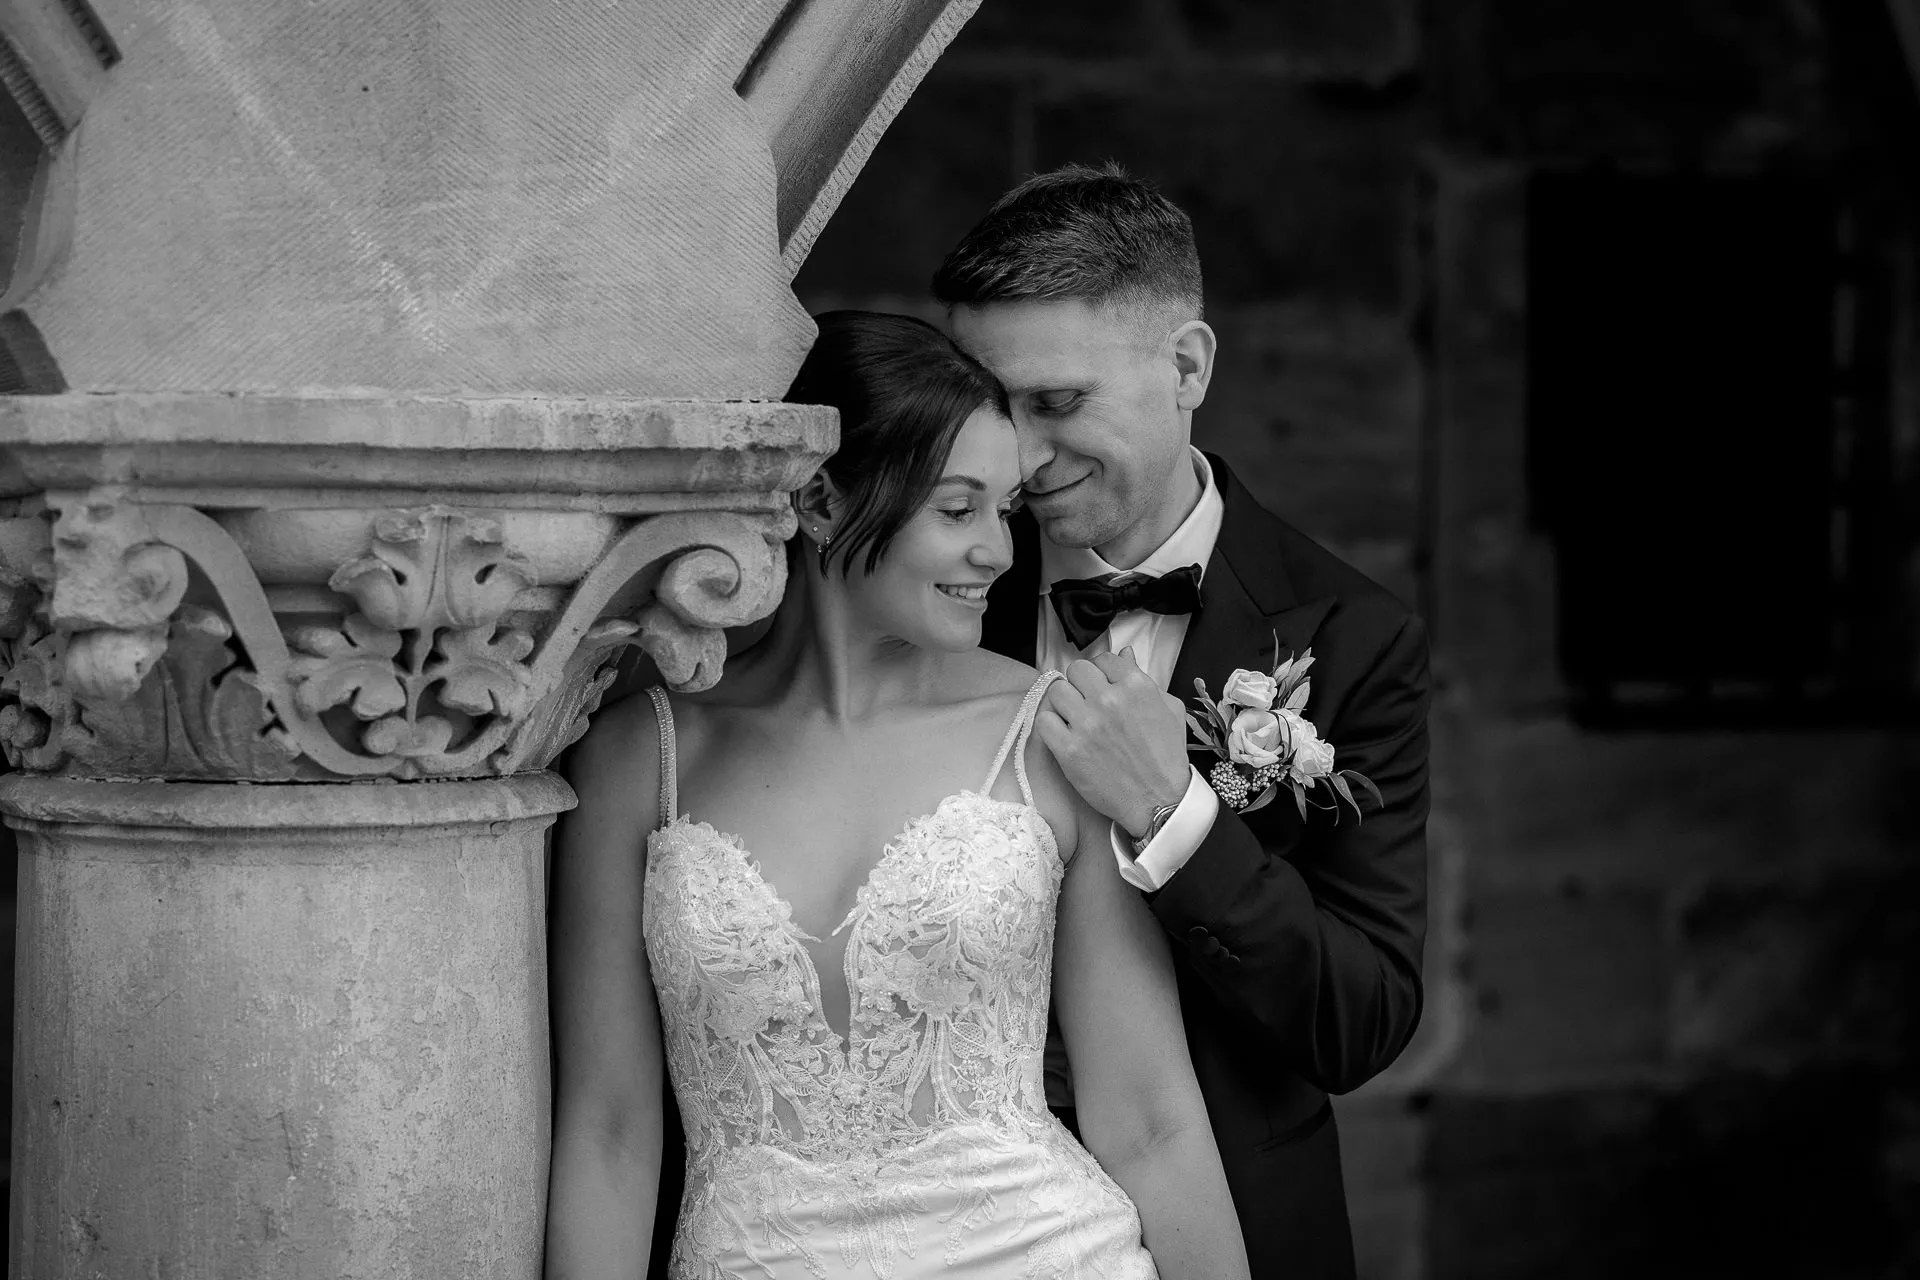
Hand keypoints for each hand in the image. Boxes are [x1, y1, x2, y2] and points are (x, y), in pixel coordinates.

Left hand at [1037, 648, 1190, 836]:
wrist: (1158, 801)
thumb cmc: (1167, 756)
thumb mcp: (1169, 709)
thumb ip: (1144, 678)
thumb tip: (1124, 654)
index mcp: (1136, 686)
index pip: (1104, 659)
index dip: (1102, 673)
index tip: (1103, 688)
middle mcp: (1110, 700)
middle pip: (1076, 670)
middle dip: (1081, 684)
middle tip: (1087, 703)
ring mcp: (1087, 724)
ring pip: (1057, 691)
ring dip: (1064, 703)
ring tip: (1074, 719)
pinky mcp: (1069, 750)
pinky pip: (1044, 720)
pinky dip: (1051, 725)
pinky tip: (1064, 734)